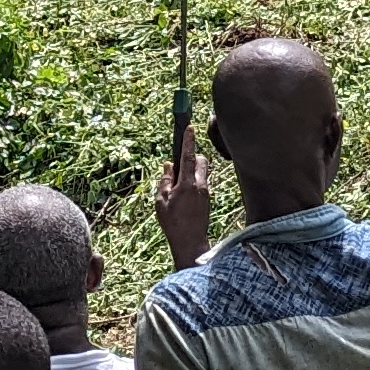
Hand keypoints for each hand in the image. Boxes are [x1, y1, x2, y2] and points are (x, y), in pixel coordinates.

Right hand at [153, 146, 213, 268]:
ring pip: (203, 172)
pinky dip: (194, 182)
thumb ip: (165, 181)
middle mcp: (200, 185)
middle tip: (179, 166)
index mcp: (187, 184)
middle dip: (193, 157)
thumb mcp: (162, 201)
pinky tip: (184, 197)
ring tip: (179, 185)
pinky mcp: (208, 199)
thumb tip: (168, 166)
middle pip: (201, 161)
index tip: (190, 128)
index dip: (189, 141)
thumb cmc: (173, 223)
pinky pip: (202, 183)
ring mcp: (206, 192)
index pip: (189, 156)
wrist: (190, 242)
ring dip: (193, 171)